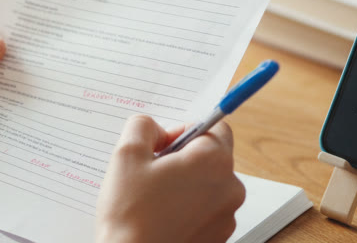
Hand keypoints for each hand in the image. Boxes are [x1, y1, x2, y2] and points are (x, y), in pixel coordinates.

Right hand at [96, 116, 244, 242]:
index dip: (186, 130)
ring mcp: (227, 217)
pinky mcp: (219, 237)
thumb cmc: (130, 214)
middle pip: (213, 157)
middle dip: (184, 159)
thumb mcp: (126, 154)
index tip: (161, 146)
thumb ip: (143, 126)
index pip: (215, 127)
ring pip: (209, 185)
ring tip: (154, 198)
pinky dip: (188, 208)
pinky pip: (206, 210)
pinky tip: (161, 216)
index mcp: (214, 161)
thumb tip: (156, 130)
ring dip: (186, 184)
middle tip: (152, 172)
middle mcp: (230, 187)